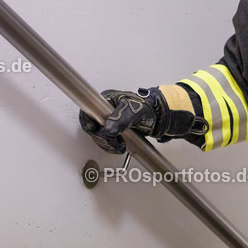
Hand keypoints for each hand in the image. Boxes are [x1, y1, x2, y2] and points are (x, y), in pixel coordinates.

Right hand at [78, 87, 202, 153]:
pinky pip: (107, 141)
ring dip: (108, 144)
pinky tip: (121, 147)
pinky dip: (112, 146)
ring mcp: (109, 121)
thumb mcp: (134, 112)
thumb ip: (120, 119)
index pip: (88, 112)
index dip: (88, 123)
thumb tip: (107, 129)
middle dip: (102, 138)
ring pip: (100, 136)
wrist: (160, 117)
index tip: (97, 132)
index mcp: (106, 101)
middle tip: (115, 143)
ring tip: (120, 147)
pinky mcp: (115, 131)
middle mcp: (105, 111)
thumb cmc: (148, 108)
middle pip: (93, 127)